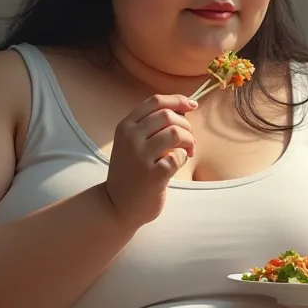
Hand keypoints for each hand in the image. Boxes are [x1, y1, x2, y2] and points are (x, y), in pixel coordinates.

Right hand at [104, 94, 197, 228]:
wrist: (116, 207)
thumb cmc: (130, 173)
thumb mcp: (131, 144)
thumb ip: (150, 127)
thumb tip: (183, 109)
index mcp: (125, 126)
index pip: (155, 101)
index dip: (178, 100)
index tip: (192, 105)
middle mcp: (130, 138)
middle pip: (168, 115)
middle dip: (185, 124)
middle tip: (187, 139)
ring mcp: (140, 156)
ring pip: (176, 133)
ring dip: (189, 140)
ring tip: (188, 150)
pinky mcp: (153, 175)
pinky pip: (178, 156)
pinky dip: (183, 157)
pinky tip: (177, 164)